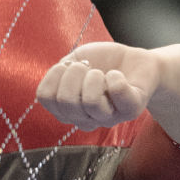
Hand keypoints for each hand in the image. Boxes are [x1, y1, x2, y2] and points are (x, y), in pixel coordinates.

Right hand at [37, 41, 160, 130]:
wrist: (134, 61)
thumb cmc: (102, 62)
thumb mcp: (74, 60)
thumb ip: (60, 70)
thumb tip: (58, 73)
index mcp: (67, 110)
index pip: (45, 97)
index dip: (53, 75)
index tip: (67, 66)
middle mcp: (86, 119)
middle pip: (65, 101)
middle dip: (74, 72)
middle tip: (86, 66)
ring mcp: (109, 117)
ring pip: (90, 102)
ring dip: (94, 77)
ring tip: (101, 73)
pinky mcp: (131, 109)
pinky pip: (117, 92)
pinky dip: (115, 76)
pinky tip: (117, 75)